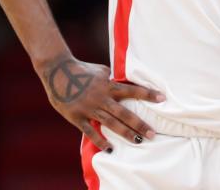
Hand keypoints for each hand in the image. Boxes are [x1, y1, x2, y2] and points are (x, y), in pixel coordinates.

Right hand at [39, 55, 164, 151]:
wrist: (57, 71)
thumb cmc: (82, 69)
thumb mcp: (101, 71)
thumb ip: (112, 80)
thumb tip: (125, 82)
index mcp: (109, 85)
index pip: (133, 90)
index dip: (148, 94)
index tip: (162, 98)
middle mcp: (101, 98)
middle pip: (125, 113)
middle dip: (140, 124)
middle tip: (153, 133)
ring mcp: (89, 108)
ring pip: (111, 123)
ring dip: (125, 133)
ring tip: (138, 141)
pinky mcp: (77, 117)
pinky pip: (90, 131)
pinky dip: (100, 140)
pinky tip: (110, 149)